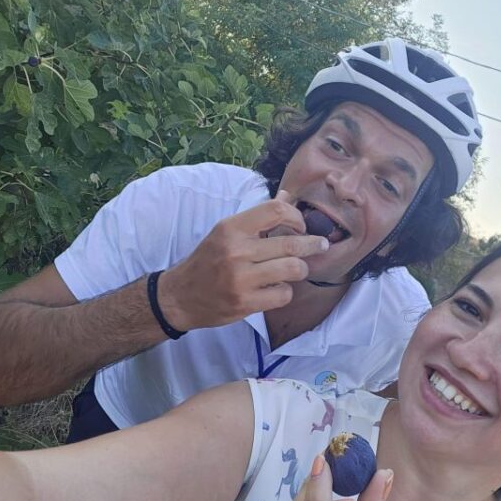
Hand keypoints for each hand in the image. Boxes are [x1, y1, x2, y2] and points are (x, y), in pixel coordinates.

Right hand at [158, 190, 328, 329]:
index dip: (296, 217)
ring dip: (300, 269)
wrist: (179, 296)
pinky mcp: (245, 303)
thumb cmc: (207, 261)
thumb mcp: (225, 233)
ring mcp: (241, 279)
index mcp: (231, 228)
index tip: (301, 226)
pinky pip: (284, 294)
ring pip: (293, 269)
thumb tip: (286, 197)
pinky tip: (277, 288)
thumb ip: (257, 219)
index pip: (276, 211)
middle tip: (321, 245)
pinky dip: (285, 291)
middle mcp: (237, 251)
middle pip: (291, 243)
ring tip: (296, 269)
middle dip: (313, 244)